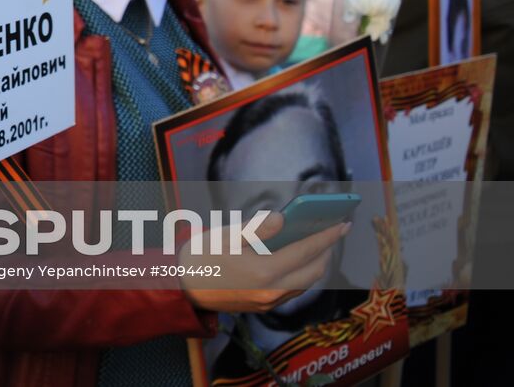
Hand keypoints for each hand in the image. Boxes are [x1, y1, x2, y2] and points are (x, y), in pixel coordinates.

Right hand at [181, 212, 350, 314]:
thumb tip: (283, 217)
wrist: (181, 287)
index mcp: (262, 271)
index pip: (304, 251)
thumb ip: (257, 228)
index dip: (326, 237)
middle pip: (312, 271)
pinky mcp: (262, 306)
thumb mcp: (226, 236)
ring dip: (316, 263)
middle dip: (326, 251)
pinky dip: (301, 274)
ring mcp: (267, 302)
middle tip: (332, 231)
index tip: (342, 224)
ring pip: (305, 283)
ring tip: (319, 244)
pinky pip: (292, 290)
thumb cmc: (200, 256)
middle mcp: (270, 291)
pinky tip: (297, 260)